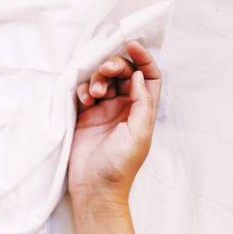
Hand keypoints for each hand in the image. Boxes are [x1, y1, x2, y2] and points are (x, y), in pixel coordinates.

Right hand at [68, 41, 160, 206]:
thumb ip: (142, 103)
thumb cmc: (120, 166)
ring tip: (93, 93)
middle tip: (105, 72)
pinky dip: (84, 89)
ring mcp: (104, 110)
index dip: (143, 59)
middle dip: (115, 66)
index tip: (131, 45)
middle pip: (124, 73)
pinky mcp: (85, 115)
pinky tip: (84, 99)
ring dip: (98, 78)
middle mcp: (125, 107)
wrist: (93, 188)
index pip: (148, 77)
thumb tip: (139, 75)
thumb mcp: (139, 134)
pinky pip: (85, 91)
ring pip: (103, 79)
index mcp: (143, 111)